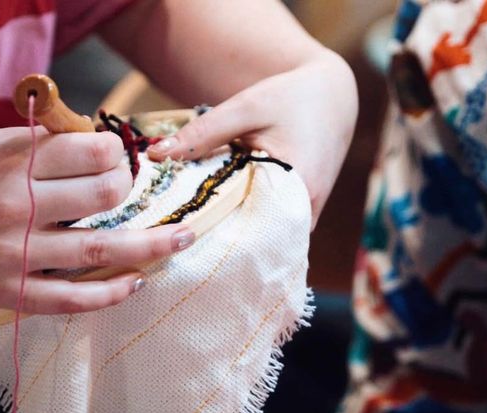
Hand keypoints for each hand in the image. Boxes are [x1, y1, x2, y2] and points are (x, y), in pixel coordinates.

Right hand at [0, 128, 195, 313]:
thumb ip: (25, 145)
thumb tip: (78, 141)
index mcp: (7, 162)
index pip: (89, 150)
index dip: (115, 152)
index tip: (116, 157)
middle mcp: (14, 205)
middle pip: (105, 195)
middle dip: (129, 190)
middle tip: (129, 192)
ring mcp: (11, 253)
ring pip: (101, 251)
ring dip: (150, 246)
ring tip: (180, 239)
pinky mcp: (2, 292)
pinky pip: (69, 300)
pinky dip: (108, 295)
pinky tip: (132, 286)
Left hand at [146, 52, 356, 226]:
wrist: (331, 96)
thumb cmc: (290, 98)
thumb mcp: (244, 108)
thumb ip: (202, 133)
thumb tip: (155, 155)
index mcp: (296, 184)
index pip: (248, 227)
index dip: (210, 234)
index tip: (174, 234)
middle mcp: (306, 209)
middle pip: (253, 240)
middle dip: (215, 241)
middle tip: (172, 237)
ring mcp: (306, 216)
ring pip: (261, 239)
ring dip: (230, 235)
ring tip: (187, 232)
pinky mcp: (302, 214)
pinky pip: (270, 231)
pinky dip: (244, 226)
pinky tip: (213, 219)